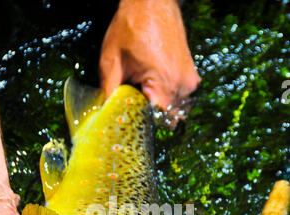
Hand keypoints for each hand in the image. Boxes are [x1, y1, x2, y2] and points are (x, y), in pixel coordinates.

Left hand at [99, 0, 200, 127]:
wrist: (153, 2)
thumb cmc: (132, 26)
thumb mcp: (112, 60)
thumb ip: (109, 90)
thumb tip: (105, 114)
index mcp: (164, 82)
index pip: (155, 120)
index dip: (140, 122)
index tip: (128, 120)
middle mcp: (181, 85)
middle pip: (165, 118)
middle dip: (148, 116)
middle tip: (133, 105)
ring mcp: (189, 81)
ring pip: (173, 111)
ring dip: (158, 107)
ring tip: (143, 91)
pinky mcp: (191, 77)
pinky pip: (179, 99)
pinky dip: (166, 98)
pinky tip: (153, 86)